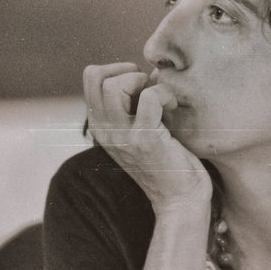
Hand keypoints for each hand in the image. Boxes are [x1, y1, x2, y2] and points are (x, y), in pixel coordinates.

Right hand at [83, 63, 212, 209]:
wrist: (180, 199)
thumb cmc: (169, 159)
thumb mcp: (142, 128)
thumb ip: (137, 101)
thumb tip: (154, 69)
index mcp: (101, 125)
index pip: (91, 78)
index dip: (117, 70)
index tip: (140, 85)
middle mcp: (104, 130)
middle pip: (94, 76)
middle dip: (127, 72)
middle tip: (149, 89)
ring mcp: (121, 135)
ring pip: (113, 84)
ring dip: (142, 81)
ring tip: (160, 98)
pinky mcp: (144, 139)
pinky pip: (149, 96)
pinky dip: (165, 93)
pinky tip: (173, 107)